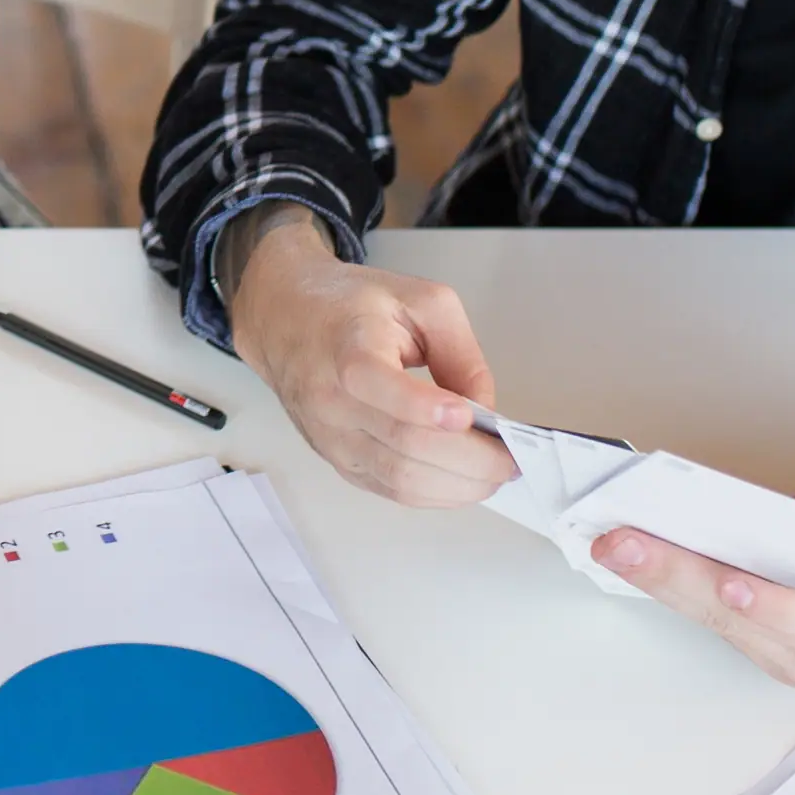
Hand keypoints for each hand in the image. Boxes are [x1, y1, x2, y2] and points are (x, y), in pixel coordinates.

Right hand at [230, 216, 517, 507]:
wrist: (285, 321)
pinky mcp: (339, 461)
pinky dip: (435, 494)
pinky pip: (391, 492)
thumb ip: (461, 354)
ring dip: (459, 487)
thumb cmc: (349, 305)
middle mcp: (332, 403)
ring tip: (494, 473)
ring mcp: (332, 439)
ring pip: (401, 481)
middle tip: (510, 459)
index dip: (430, 411)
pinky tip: (462, 480)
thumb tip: (485, 412)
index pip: (385, 393)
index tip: (469, 416)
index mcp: (349, 353)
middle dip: (471, 463)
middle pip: (407, 450)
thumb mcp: (420, 301)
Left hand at [596, 498, 794, 689]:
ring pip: (724, 628)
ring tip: (622, 553)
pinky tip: (657, 575)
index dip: (766, 603)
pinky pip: (732, 632)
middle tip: (621, 546)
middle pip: (741, 620)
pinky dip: (694, 601)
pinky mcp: (788, 666)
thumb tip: (748, 510)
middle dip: (674, 578)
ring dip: (669, 589)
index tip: (728, 582)